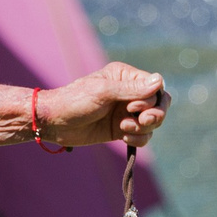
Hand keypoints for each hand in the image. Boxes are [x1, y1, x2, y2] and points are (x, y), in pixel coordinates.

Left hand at [39, 62, 168, 147]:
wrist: (56, 123)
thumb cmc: (76, 101)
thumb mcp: (104, 92)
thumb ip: (132, 89)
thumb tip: (160, 81)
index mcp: (125, 77)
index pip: (156, 86)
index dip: (152, 99)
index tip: (133, 106)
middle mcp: (129, 93)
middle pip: (159, 104)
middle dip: (155, 115)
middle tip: (142, 121)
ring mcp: (126, 112)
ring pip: (153, 122)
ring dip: (144, 128)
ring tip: (124, 128)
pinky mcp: (122, 130)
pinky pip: (143, 136)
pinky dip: (139, 139)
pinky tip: (124, 138)